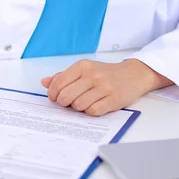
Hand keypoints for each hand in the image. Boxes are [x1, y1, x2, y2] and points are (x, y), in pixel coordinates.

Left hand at [41, 59, 172, 115]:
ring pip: (78, 106)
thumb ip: (64, 76)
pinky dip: (90, 112)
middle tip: (68, 103)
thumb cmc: (105, 73)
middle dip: (64, 103)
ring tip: (83, 103)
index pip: (59, 82)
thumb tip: (44, 82)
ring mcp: (104, 87)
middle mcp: (93, 75)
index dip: (53, 93)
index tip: (54, 98)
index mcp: (83, 66)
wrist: (133, 74)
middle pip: (66, 96)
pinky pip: (93, 112)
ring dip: (78, 108)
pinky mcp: (113, 100)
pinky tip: (94, 106)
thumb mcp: (84, 69)